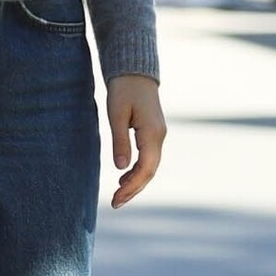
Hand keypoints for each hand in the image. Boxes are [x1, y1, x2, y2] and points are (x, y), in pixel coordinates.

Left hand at [107, 73, 165, 209]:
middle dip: (133, 189)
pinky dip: (137, 171)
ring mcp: (158, 135)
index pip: (145, 168)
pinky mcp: (153, 133)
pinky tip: (124, 178)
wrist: (135, 72)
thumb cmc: (123, 89)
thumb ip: (120, 141)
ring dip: (136, 182)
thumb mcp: (116, 114)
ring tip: (118, 195)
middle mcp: (159, 136)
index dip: (132, 186)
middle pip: (150, 171)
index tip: (116, 198)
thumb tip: (120, 168)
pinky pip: (148, 158)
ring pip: (150, 166)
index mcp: (152, 133)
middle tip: (115, 203)